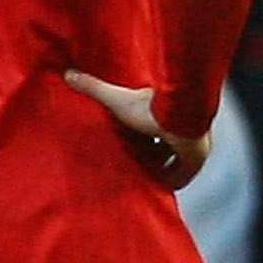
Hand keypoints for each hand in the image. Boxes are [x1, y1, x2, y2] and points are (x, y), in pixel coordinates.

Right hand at [63, 69, 212, 187]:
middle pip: (162, 146)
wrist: (181, 118)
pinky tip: (160, 188)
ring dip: (160, 169)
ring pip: (174, 160)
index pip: (150, 128)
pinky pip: (184, 175)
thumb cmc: (151, 109)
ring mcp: (190, 145)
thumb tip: (67, 73)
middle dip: (149, 156)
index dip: (140, 137)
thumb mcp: (117, 100)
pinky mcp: (195, 160)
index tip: (128, 147)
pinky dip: (172, 181)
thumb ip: (94, 89)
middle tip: (133, 167)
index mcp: (162, 114)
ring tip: (144, 179)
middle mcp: (178, 129)